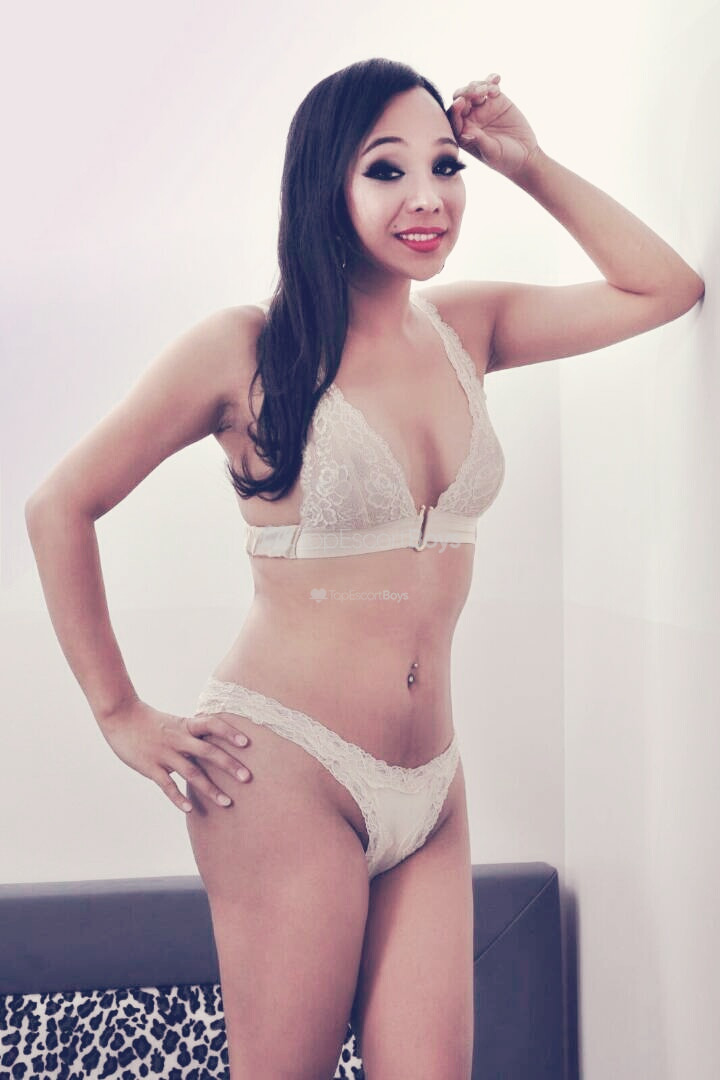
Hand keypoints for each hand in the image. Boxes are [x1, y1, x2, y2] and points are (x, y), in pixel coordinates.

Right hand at [100, 699, 251, 812]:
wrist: (121, 717)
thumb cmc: (151, 721)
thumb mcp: (176, 723)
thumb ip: (194, 734)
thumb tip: (216, 741)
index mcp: (186, 726)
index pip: (212, 724)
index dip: (229, 732)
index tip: (247, 743)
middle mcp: (178, 739)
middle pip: (208, 751)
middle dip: (228, 765)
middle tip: (247, 778)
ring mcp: (165, 754)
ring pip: (191, 773)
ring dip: (210, 788)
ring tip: (227, 803)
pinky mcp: (151, 767)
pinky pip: (167, 785)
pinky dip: (179, 798)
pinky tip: (190, 809)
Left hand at [449, 74, 540, 179]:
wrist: (524, 154)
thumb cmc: (504, 159)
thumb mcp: (492, 152)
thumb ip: (479, 141)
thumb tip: (466, 132)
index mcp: (462, 133)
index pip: (453, 118)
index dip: (455, 109)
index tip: (460, 103)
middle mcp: (469, 118)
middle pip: (461, 99)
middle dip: (467, 93)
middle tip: (478, 93)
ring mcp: (482, 107)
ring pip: (474, 89)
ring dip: (479, 85)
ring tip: (490, 90)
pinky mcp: (496, 99)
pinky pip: (490, 85)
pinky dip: (492, 80)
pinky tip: (497, 79)